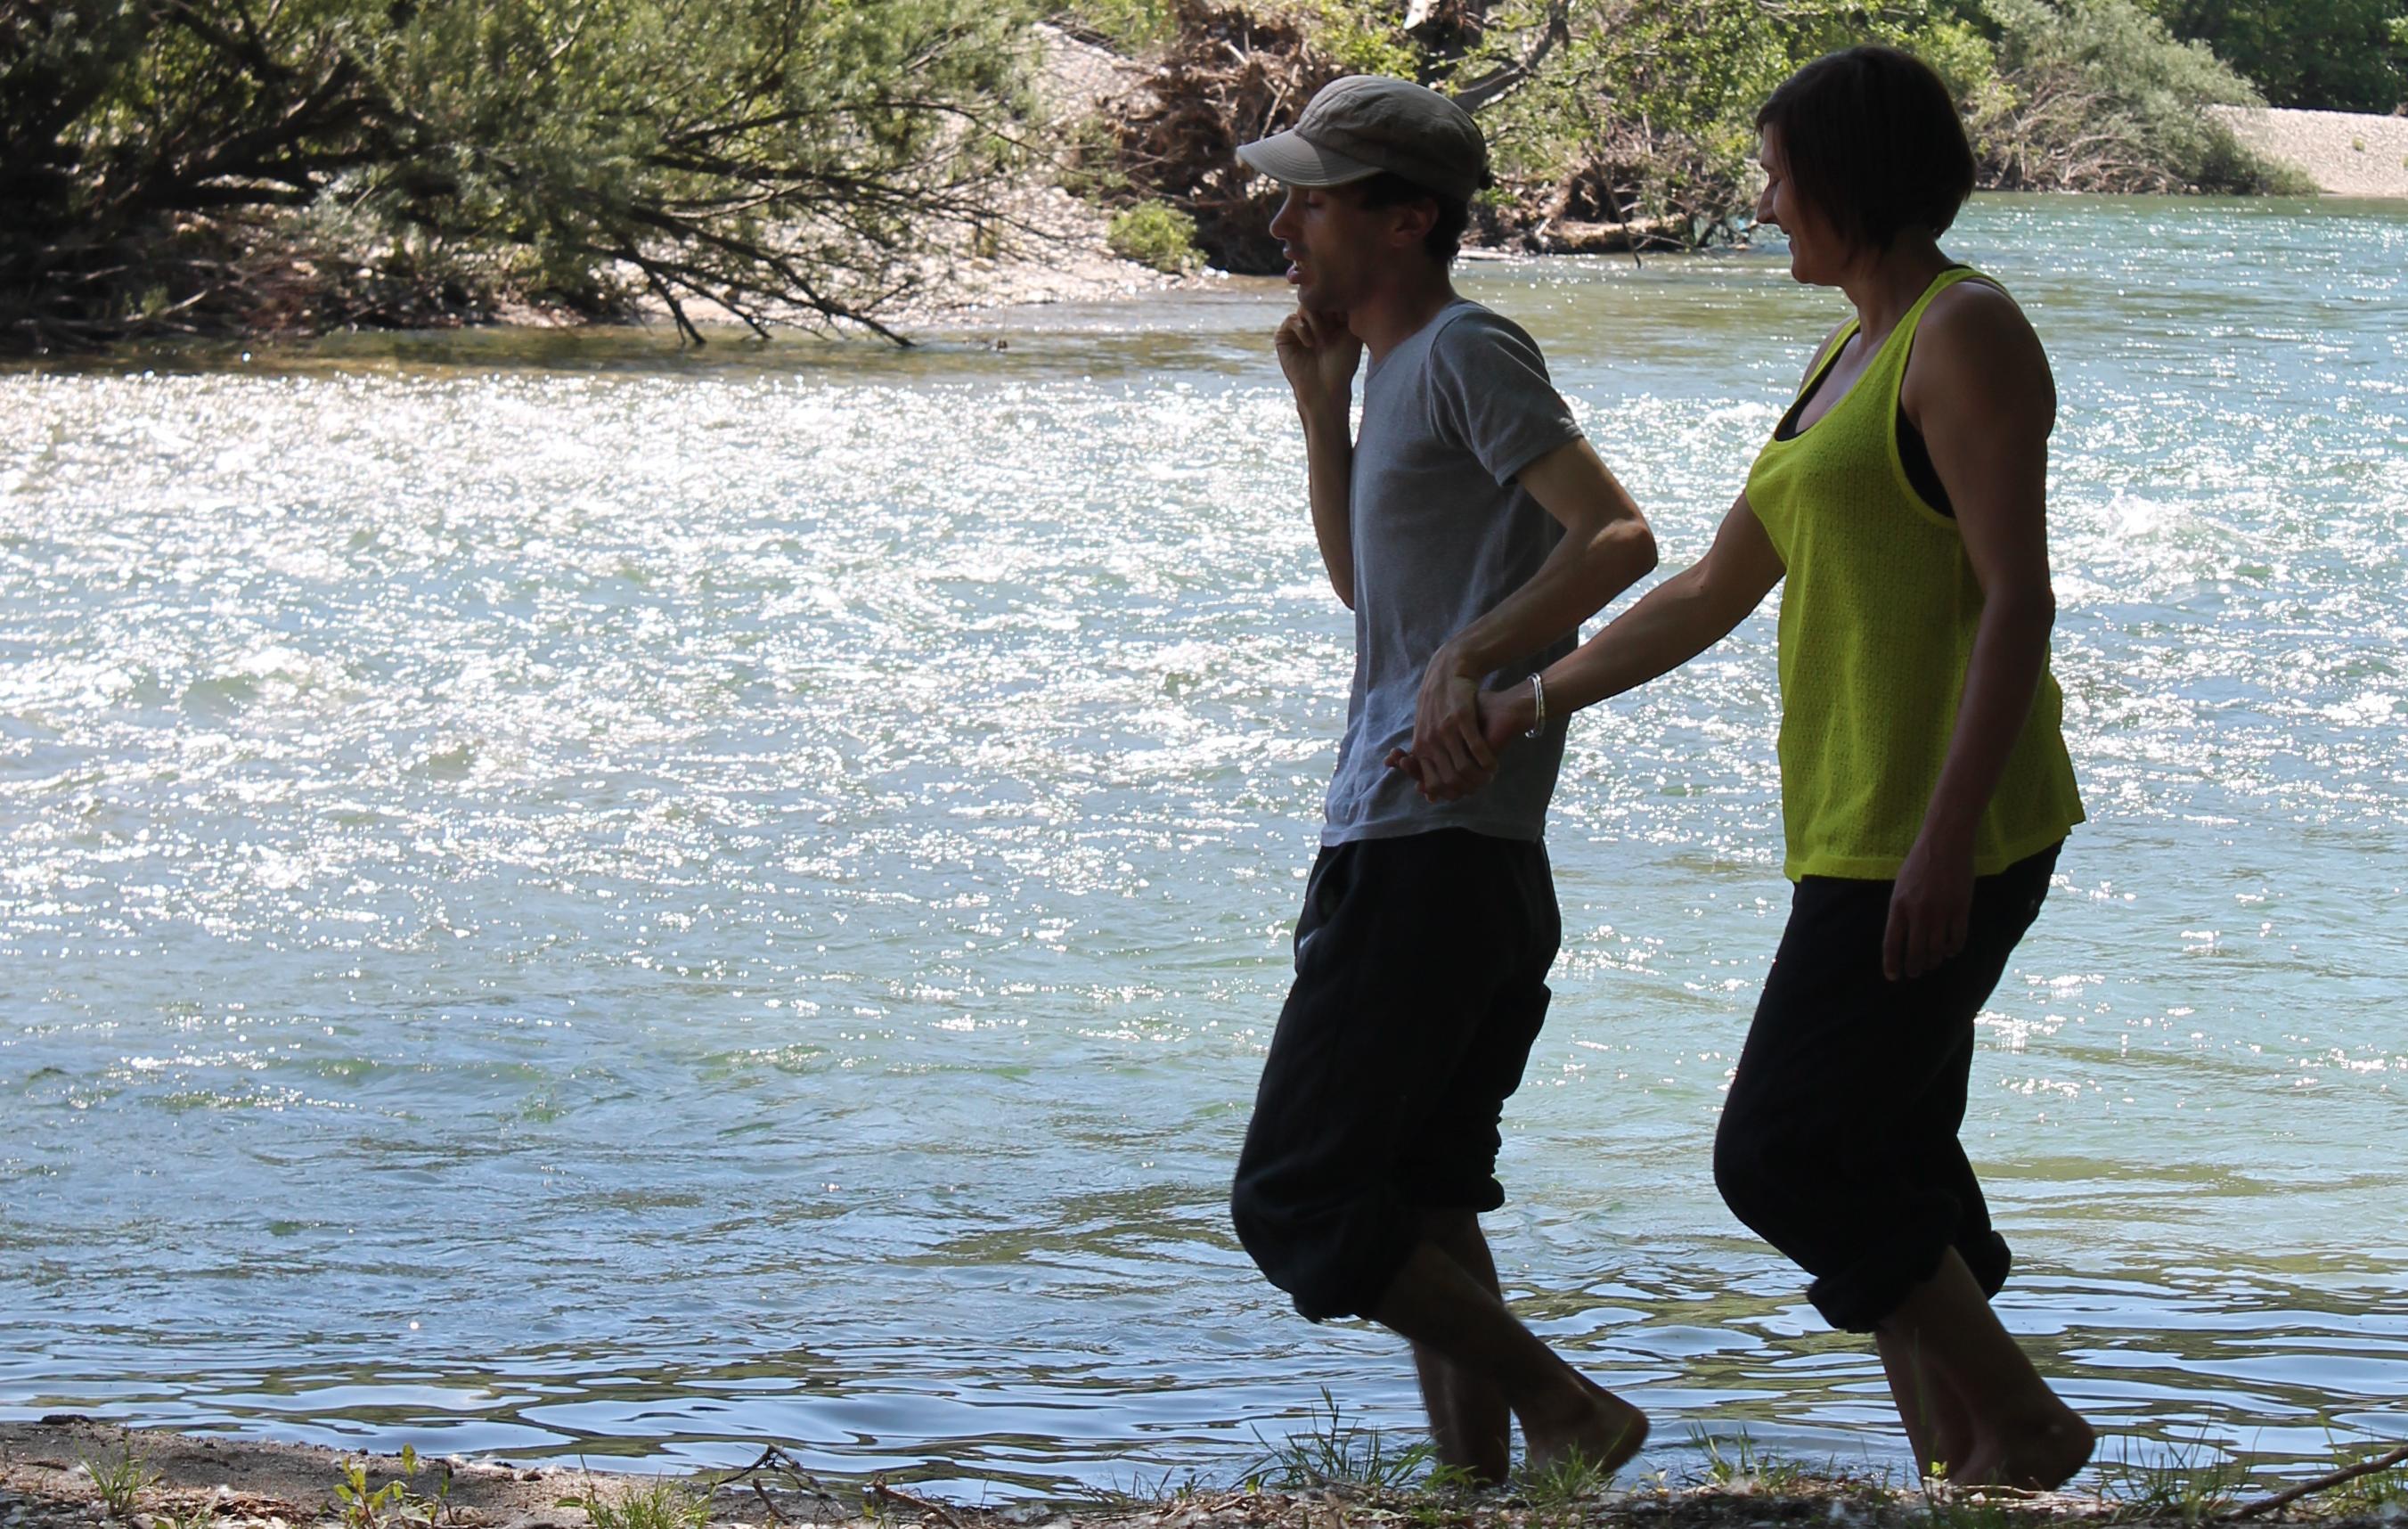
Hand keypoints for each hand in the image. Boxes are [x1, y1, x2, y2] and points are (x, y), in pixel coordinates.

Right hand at [1275, 306, 1360, 419]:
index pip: (1331, 297)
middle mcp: (1314, 322)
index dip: (1338, 303)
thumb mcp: (1351, 333)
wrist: (1325, 389)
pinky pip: (1291, 320)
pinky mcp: (1283, 336)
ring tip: (1324, 340)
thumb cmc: (1342, 365)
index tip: (1344, 320)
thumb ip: (1346, 309)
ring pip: (1305, 307)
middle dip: (1327, 310)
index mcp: (1331, 319)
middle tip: (1334, 326)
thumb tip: (1339, 287)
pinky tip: (1311, 344)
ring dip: (1316, 321)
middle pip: (1317, 298)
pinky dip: (1302, 329)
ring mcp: (1298, 328)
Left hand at [1384, 673, 1528, 802]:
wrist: (1447, 671)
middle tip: (1478, 789)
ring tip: (1488, 779)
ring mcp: (1445, 731)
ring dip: (1479, 779)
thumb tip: (1424, 788)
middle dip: (1466, 789)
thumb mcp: (1427, 728)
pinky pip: (1477, 750)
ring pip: (1464, 769)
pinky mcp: (1462, 719)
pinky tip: (1494, 766)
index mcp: (1421, 745)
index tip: (1460, 794)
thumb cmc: (1441, 704)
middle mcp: (1430, 741)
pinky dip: (1487, 763)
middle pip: (1449, 779)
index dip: (1447, 792)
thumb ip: (1428, 754)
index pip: (1431, 780)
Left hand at [1884, 827, 1975, 980]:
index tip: (1893, 977)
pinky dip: (1953, 949)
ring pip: (1937, 950)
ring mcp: (1941, 912)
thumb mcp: (1900, 886)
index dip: (1892, 964)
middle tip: (1915, 973)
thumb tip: (1902, 938)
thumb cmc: (1919, 863)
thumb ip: (1900, 911)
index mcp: (1899, 906)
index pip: (1892, 944)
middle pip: (1916, 953)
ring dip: (1934, 960)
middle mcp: (1919, 913)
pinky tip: (1949, 950)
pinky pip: (1957, 939)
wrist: (1945, 843)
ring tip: (1932, 962)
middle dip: (1915, 968)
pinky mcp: (1961, 909)